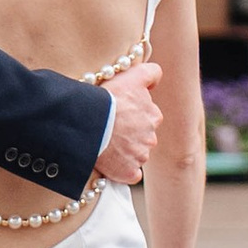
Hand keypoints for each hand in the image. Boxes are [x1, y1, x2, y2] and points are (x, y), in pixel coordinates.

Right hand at [98, 63, 161, 183]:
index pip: (148, 117)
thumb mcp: (132, 76)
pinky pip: (130, 174)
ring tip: (107, 143)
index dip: (133, 115)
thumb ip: (151, 73)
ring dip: (125, 151)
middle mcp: (151, 137)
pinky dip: (123, 170)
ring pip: (136, 155)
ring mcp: (140, 156)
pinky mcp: (129, 172)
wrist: (90, 122)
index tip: (119, 113)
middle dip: (131, 134)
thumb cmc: (108, 98)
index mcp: (154, 116)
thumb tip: (157, 79)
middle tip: (111, 128)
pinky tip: (112, 162)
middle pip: (143, 137)